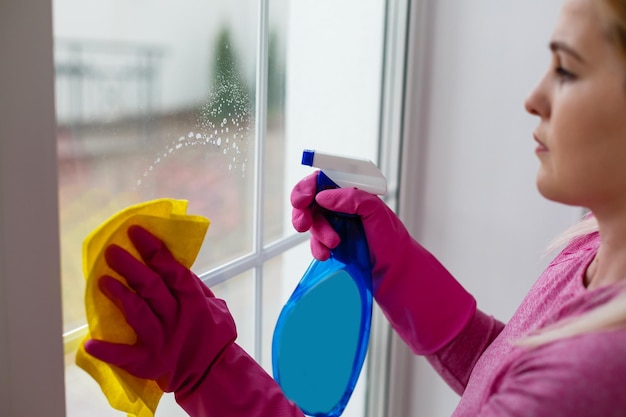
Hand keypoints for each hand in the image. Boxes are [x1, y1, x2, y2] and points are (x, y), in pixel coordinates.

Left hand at [84, 225, 236, 395]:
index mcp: (194, 301)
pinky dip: (108, 351)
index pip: (172, 271)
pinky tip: (90, 343)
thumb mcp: (215, 306)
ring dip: (120, 297)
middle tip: (112, 251)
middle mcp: (178, 318)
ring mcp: (163, 341)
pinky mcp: (150, 362)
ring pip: (139, 315)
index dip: (154, 250)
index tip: (136, 232)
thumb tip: (172, 261)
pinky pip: (127, 356)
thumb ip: (194, 286)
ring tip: (102, 281)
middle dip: (132, 268)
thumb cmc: (213, 334)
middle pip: (152, 289)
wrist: (213, 372)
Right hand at [291, 172, 475, 353]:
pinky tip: (328, 255)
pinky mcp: (331, 244)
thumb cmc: (391, 241)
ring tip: (333, 244)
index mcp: (352, 193)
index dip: (309, 187)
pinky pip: (314, 242)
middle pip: (309, 200)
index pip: (323, 180)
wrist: (394, 273)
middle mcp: (341, 207)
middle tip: (303, 223)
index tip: (304, 199)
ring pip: (310, 222)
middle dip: (302, 210)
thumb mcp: (376, 213)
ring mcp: (334, 225)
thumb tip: (324, 197)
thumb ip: (352, 198)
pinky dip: (317, 248)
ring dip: (316, 233)